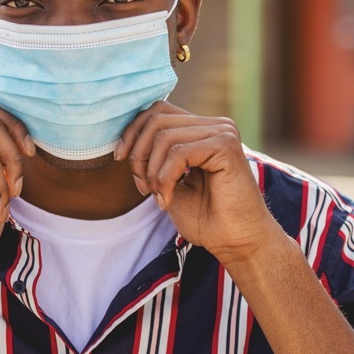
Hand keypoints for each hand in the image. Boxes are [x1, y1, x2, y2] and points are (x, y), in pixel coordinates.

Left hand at [116, 101, 278, 263]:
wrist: (234, 242)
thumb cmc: (205, 217)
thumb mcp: (167, 181)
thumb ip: (153, 157)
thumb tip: (125, 138)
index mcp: (202, 130)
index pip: (157, 111)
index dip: (132, 132)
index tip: (119, 158)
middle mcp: (215, 125)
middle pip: (157, 120)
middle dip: (138, 154)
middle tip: (142, 187)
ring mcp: (223, 133)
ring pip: (164, 137)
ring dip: (152, 172)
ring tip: (157, 196)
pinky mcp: (226, 146)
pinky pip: (179, 153)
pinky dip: (164, 179)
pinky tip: (167, 200)